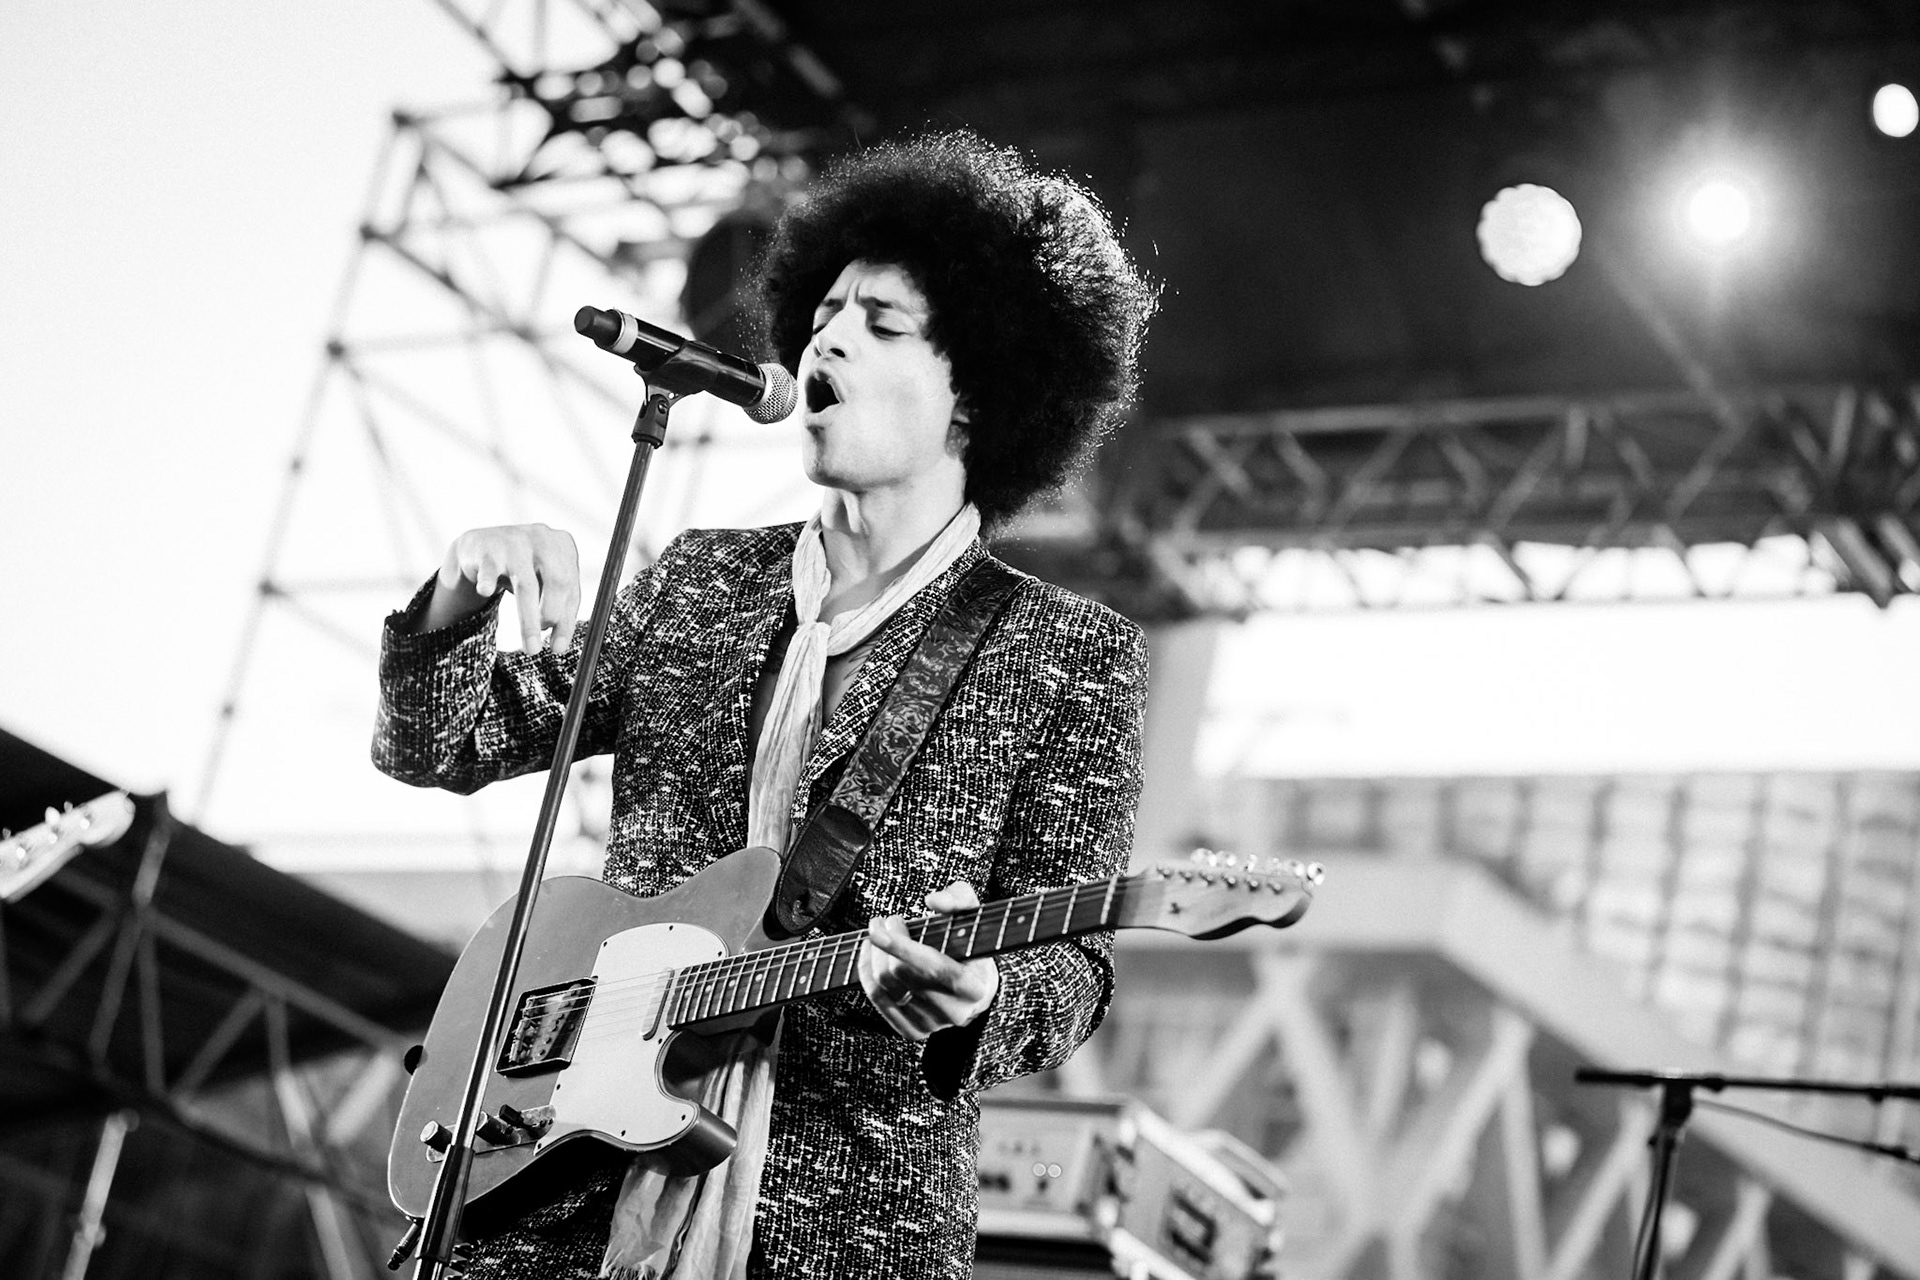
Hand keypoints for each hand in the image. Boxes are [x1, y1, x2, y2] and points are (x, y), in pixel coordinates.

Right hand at [420, 524, 580, 650]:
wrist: (480, 547)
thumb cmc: (521, 570)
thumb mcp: (544, 585)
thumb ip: (557, 608)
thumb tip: (560, 645)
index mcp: (563, 545)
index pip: (571, 587)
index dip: (567, 620)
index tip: (558, 648)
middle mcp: (543, 537)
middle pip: (557, 581)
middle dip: (552, 617)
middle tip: (539, 645)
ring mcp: (515, 540)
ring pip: (526, 584)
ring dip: (529, 620)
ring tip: (529, 646)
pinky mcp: (487, 547)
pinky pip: (489, 569)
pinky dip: (488, 581)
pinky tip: (485, 591)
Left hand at [857, 881, 999, 1042]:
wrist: (975, 987)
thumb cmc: (970, 945)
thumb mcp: (973, 915)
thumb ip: (959, 898)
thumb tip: (933, 900)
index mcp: (973, 986)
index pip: (932, 967)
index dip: (901, 946)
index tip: (880, 925)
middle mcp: (954, 1011)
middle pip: (900, 974)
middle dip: (885, 942)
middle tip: (885, 922)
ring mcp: (932, 1025)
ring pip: (884, 987)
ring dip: (872, 956)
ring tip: (876, 936)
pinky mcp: (913, 1031)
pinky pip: (877, 1000)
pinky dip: (866, 974)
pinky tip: (870, 956)